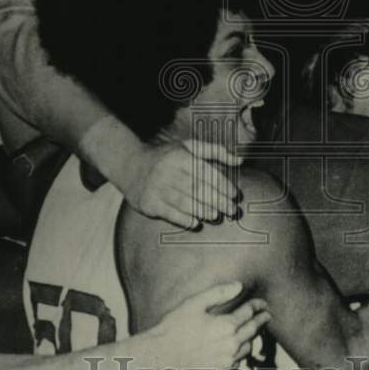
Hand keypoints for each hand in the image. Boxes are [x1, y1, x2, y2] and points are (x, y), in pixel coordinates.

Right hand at [121, 139, 242, 228]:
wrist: (129, 165)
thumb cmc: (165, 156)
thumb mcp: (188, 147)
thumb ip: (214, 152)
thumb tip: (239, 161)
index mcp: (179, 156)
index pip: (205, 172)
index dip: (222, 184)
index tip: (234, 194)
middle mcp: (167, 171)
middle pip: (197, 188)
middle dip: (217, 201)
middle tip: (231, 211)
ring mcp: (157, 188)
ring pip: (184, 202)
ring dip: (203, 211)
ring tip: (216, 216)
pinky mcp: (149, 203)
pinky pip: (169, 213)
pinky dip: (184, 219)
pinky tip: (196, 222)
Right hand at [146, 282, 269, 369]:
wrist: (159, 356)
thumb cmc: (175, 327)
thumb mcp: (194, 303)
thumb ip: (218, 293)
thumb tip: (239, 286)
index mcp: (226, 326)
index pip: (249, 313)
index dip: (257, 306)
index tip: (262, 303)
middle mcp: (231, 346)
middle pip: (253, 330)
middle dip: (261, 320)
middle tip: (266, 315)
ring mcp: (226, 363)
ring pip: (248, 348)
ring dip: (251, 338)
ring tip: (251, 331)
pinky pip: (237, 363)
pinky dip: (238, 354)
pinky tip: (234, 349)